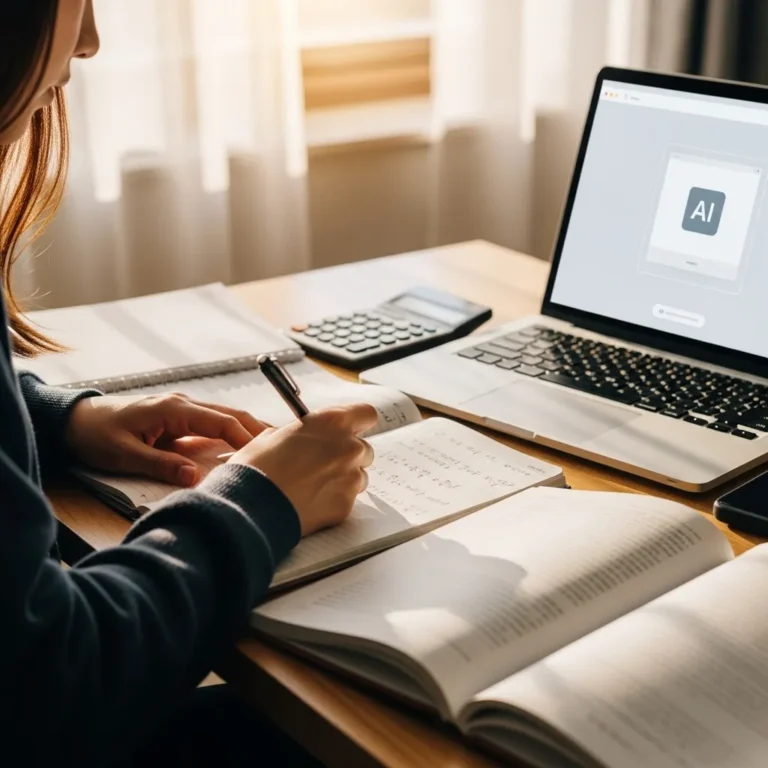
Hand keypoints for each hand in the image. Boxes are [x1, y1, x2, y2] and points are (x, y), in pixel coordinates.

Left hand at [66, 393, 267, 485]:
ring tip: (274, 447)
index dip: (246, 437)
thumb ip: (161, 464)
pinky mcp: (178, 420)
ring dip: (249, 431)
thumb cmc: (97, 434)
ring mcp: (182, 411)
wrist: (75, 421)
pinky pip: (212, 426)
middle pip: (231, 415)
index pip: (222, 421)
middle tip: (285, 448)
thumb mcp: (125, 454)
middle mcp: (184, 405)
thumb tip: (195, 476)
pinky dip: (232, 434)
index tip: (265, 454)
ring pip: (225, 418)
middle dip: (258, 429)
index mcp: (175, 409)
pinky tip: (244, 447)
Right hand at [229, 404, 377, 536]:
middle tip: (322, 464)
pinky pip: (347, 500)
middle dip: (347, 456)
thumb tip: (308, 440)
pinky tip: (309, 502)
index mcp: (332, 423)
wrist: (250, 505)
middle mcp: (348, 448)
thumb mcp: (274, 435)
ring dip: (342, 479)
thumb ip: (303, 434)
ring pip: (358, 476)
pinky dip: (333, 501)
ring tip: (312, 487)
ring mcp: (351, 478)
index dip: (358, 422)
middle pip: (363, 449)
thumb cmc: (257, 466)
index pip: (366, 414)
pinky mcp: (346, 505)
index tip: (351, 428)